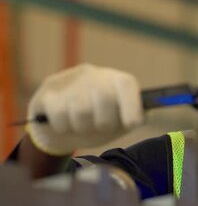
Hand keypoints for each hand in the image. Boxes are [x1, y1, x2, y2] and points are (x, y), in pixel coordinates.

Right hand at [26, 63, 142, 155]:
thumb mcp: (119, 123)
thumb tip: (142, 116)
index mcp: (115, 80)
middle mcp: (93, 74)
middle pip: (104, 96)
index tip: (131, 124)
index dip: (131, 104)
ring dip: (82, 127)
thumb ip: (134, 119)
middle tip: (100, 127)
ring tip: (81, 126)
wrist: (60, 131)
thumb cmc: (97, 125)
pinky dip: (63, 127)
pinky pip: (58, 114)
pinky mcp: (47, 90)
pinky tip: (63, 124)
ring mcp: (69, 79)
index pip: (127, 84)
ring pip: (81, 109)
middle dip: (104, 121)